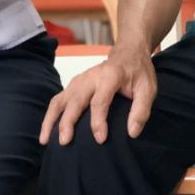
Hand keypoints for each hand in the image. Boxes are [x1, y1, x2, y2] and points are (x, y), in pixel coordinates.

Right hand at [39, 48, 156, 145]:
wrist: (128, 52)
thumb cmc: (138, 72)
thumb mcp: (148, 88)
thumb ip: (141, 110)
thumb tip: (132, 133)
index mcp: (111, 75)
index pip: (100, 100)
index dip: (98, 121)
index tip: (100, 139)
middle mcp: (91, 76)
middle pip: (75, 99)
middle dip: (68, 121)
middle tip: (65, 142)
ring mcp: (80, 79)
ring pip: (61, 99)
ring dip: (52, 119)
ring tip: (45, 140)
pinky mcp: (74, 84)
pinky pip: (58, 99)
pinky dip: (50, 115)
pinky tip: (46, 132)